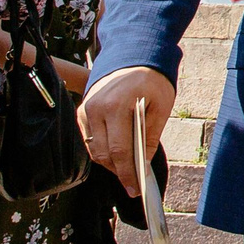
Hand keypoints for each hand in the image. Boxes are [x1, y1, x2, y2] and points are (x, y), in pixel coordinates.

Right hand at [79, 66, 174, 196]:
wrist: (133, 55)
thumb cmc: (151, 79)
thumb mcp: (161, 106)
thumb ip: (151, 135)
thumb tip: (144, 163)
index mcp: (116, 107)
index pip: (118, 150)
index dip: (127, 173)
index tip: (134, 189)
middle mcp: (96, 109)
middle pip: (103, 153)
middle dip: (119, 172)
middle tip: (132, 185)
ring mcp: (86, 109)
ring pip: (94, 149)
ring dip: (109, 162)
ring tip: (126, 171)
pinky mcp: (83, 110)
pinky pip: (90, 138)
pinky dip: (102, 149)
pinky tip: (116, 155)